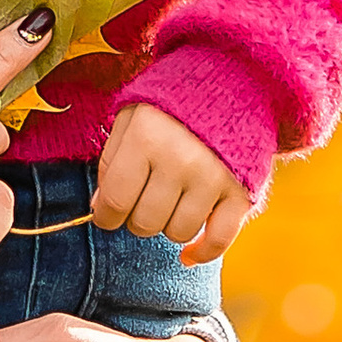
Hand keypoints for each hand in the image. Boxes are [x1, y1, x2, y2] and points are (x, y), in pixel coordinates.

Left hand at [92, 102, 249, 254]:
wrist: (230, 86)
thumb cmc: (170, 108)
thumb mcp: (131, 120)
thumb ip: (110, 162)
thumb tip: (101, 209)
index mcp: (146, 138)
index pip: (114, 201)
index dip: (105, 216)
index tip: (108, 213)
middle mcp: (180, 159)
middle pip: (145, 223)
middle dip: (137, 217)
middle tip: (145, 198)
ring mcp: (213, 177)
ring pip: (178, 233)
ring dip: (169, 224)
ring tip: (172, 200)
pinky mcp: (240, 192)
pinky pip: (219, 240)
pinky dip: (202, 252)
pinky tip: (189, 255)